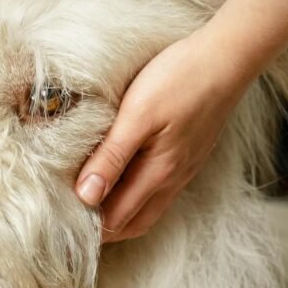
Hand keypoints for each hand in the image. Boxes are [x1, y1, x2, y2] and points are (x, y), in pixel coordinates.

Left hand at [74, 0, 287, 243]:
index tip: (60, 219)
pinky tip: (122, 180)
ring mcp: (183, 169)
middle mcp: (173, 180)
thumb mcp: (136, 116)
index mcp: (158, 174)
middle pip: (134, 223)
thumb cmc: (180, 80)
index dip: (89, 227)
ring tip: (91, 204)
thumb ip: (111, 158)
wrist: (227, 58)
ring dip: (120, 214)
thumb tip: (85, 197)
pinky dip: (136, 196)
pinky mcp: (188, 155)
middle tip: (71, 221)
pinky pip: (159, 190)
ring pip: (148, 209)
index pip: (117, 220)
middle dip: (104, 229)